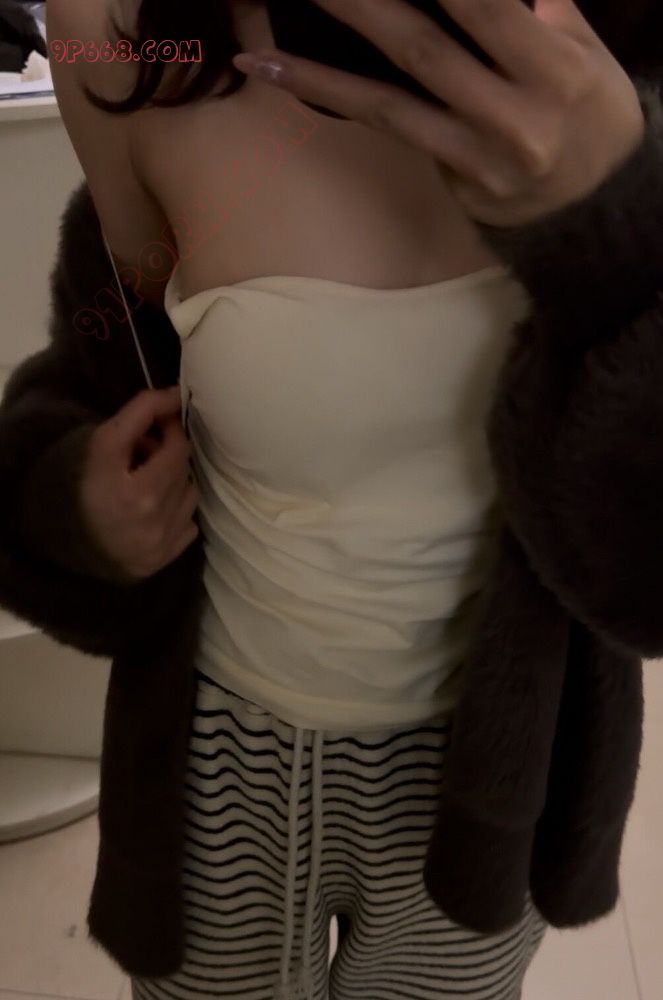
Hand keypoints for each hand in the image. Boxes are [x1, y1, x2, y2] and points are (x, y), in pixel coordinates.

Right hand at [80, 387, 199, 579]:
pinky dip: (177, 512)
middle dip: (170, 454)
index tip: (164, 423)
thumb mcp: (104, 442)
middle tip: (149, 452)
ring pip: (190, 493)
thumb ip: (141, 412)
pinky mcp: (166, 556)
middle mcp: (147, 515)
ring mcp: (159, 539)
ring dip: (176, 482)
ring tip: (151, 481)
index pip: (177, 448)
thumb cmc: (88, 483)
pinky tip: (156, 510)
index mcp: (128, 485)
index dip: (173, 430)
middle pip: (183, 469)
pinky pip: (190, 523)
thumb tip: (177, 394)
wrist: (76, 539)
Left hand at [232, 0, 645, 226]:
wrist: (595, 206)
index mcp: (555, 70)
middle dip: (359, 7)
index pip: (484, 7)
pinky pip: (387, 129)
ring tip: (260, 41)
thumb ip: (542, 14)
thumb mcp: (586, 54)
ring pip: (388, 99)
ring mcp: (476, 155)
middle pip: (421, 47)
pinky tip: (283, 73)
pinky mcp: (451, 178)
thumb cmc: (590, 112)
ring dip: (319, 66)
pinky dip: (333, 96)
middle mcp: (513, 117)